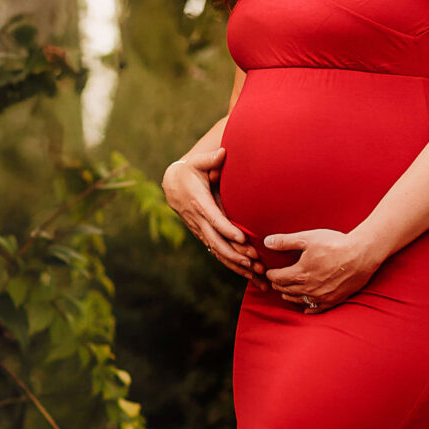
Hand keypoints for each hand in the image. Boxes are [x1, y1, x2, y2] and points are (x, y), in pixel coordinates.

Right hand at [162, 132, 261, 281]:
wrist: (172, 184)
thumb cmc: (190, 171)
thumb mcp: (197, 163)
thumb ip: (209, 159)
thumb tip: (222, 153)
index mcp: (199, 203)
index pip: (214, 219)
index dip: (228, 229)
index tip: (242, 239)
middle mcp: (198, 220)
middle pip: (217, 241)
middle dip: (236, 253)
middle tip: (255, 262)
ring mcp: (200, 230)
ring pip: (218, 251)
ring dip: (237, 265)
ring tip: (257, 275)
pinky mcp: (203, 236)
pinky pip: (218, 253)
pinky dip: (232, 265)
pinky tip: (249, 275)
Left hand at [263, 227, 379, 310]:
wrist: (362, 254)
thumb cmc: (335, 244)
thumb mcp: (308, 238)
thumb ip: (286, 241)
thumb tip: (267, 242)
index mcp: (300, 273)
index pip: (278, 278)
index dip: (271, 275)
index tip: (269, 272)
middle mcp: (309, 288)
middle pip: (287, 290)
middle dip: (279, 285)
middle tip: (275, 282)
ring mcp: (321, 296)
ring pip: (299, 300)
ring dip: (289, 296)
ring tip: (285, 294)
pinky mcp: (334, 300)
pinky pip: (317, 309)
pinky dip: (308, 309)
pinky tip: (305, 309)